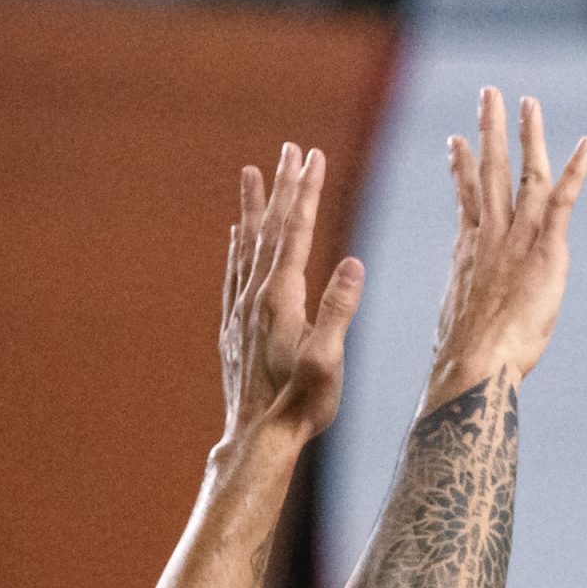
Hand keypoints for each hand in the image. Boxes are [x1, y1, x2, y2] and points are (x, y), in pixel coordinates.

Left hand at [221, 143, 364, 450]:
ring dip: (255, 205)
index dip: (306, 193)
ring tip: (254, 172)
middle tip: (290, 148)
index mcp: (281, 299)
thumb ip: (338, 311)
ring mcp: (241, 310)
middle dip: (283, 186)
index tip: (313, 157)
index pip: (296, 233)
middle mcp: (256, 297)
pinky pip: (235, 270)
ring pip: (247, 243)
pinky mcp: (234, 325)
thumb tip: (352, 265)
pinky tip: (238, 233)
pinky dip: (238, 243)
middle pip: (270, 229)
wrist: (258, 438)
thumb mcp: (328, 361)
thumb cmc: (301, 405)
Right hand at [429, 88, 586, 395]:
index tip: (454, 142)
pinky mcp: (546, 250)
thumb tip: (465, 322)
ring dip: (528, 135)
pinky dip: (575, 171)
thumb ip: (469, 308)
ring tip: (528, 102)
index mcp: (469, 252)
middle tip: (488, 95)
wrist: (476, 364)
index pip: (467, 199)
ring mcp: (518, 239)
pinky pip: (563, 200)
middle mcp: (490, 236)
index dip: (461, 168)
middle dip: (488, 130)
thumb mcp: (462, 325)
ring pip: (524, 175)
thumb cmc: (469, 360)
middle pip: (488, 172)